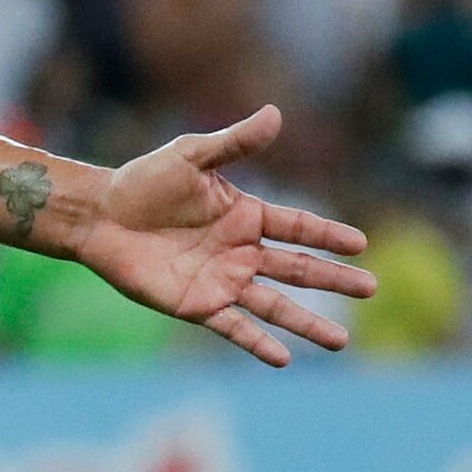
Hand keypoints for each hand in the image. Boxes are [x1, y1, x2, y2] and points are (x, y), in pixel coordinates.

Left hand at [62, 106, 378, 367]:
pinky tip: (284, 358)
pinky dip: (258, 343)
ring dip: (307, 323)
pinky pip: (234, 327)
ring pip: (275, 306)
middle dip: (334, 280)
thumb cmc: (143, 181)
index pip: (299, 227)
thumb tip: (275, 113)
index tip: (361, 245)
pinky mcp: (197, 305)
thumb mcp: (191, 156)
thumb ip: (234, 142)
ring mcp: (222, 280)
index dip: (329, 236)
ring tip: (341, 341)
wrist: (100, 215)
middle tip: (371, 289)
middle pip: (298, 269)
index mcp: (245, 215)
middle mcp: (241, 252)